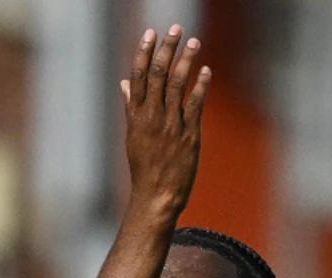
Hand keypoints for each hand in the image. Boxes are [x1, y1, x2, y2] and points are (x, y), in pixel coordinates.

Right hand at [120, 26, 210, 214]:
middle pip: (158, 74)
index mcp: (136, 115)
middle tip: (176, 28)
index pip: (138, 76)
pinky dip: (201, 86)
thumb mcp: (132, 135)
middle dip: (167, 48)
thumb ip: (130, 107)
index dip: (144, 52)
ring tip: (194, 42)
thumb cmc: (145, 166)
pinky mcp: (188, 135)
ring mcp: (170, 125)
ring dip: (186, 61)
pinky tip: (206, 71)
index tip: (150, 33)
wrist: (157, 195)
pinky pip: (195, 105)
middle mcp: (151, 117)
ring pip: (177, 85)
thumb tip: (124, 83)